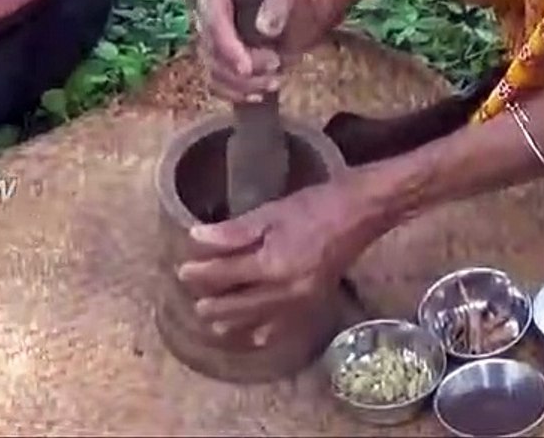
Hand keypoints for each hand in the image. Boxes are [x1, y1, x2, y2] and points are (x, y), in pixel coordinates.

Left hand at [176, 176, 374, 344]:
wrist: (360, 213)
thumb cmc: (315, 207)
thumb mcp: (270, 213)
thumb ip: (233, 232)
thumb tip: (196, 239)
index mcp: (273, 264)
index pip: (226, 275)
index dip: (202, 274)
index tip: (183, 272)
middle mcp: (286, 290)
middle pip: (239, 305)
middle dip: (215, 305)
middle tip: (196, 305)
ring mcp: (302, 300)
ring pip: (260, 321)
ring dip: (236, 324)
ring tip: (216, 325)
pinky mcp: (315, 302)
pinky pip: (287, 326)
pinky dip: (268, 333)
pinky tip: (256, 336)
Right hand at [193, 0, 329, 102]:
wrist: (299, 16)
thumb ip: (279, 7)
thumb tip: (264, 28)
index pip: (213, 17)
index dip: (227, 46)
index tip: (247, 68)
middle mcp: (207, 10)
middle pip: (211, 48)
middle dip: (242, 68)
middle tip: (277, 66)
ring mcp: (208, 36)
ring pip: (213, 69)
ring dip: (244, 84)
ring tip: (276, 81)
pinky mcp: (215, 58)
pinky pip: (215, 83)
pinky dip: (236, 94)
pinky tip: (258, 96)